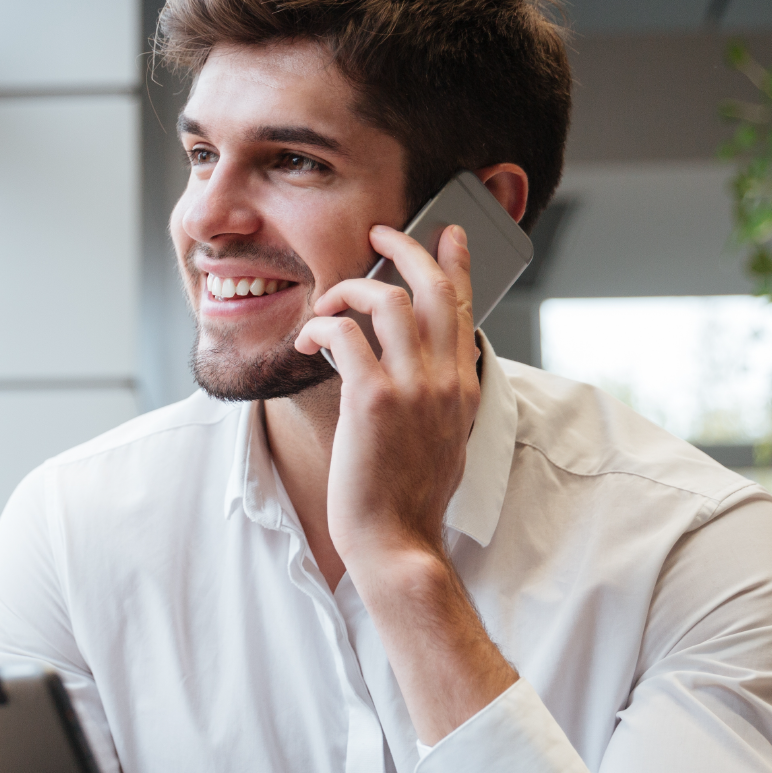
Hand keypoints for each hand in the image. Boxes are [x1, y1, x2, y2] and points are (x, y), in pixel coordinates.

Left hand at [293, 223, 480, 573]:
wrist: (398, 541)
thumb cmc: (410, 496)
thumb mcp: (445, 438)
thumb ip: (440, 396)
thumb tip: (425, 368)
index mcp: (463, 387)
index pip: (464, 307)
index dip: (454, 263)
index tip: (447, 232)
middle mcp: (444, 381)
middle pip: (433, 288)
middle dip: (407, 247)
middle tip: (380, 231)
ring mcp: (412, 389)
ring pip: (389, 301)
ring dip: (351, 289)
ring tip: (328, 303)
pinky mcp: (373, 401)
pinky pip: (346, 335)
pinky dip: (322, 326)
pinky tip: (307, 340)